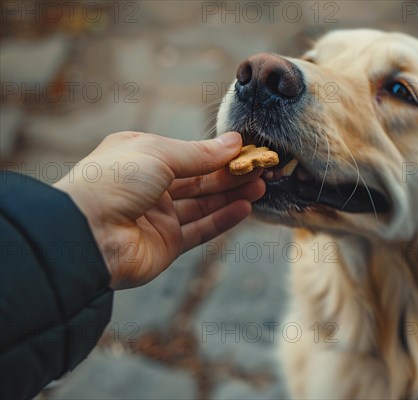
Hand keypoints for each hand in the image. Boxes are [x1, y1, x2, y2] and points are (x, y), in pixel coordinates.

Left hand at [54, 131, 264, 289]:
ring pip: (204, 204)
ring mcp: (158, 217)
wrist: (87, 234)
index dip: (218, 152)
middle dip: (231, 173)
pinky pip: (201, 229)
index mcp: (141, 156)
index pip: (188, 153)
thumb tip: (234, 142)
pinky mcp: (166, 244)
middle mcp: (150, 186)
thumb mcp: (158, 154)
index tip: (247, 149)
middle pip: (200, 179)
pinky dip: (223, 219)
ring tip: (260, 185)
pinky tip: (245, 207)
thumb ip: (200, 153)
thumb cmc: (113, 181)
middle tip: (262, 168)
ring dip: (232, 194)